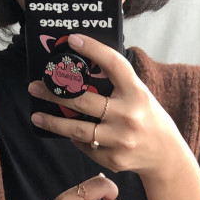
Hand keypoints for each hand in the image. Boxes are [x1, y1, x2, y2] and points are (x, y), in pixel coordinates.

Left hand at [28, 34, 188, 181]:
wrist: (164, 154)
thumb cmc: (146, 118)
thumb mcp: (138, 94)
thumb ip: (116, 83)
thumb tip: (79, 70)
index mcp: (136, 92)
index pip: (113, 64)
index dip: (92, 49)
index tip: (72, 40)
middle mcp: (128, 115)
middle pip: (83, 100)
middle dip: (55, 92)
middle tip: (35, 86)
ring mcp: (120, 139)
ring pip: (78, 129)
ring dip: (53, 121)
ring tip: (36, 115)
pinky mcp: (113, 159)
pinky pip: (86, 146)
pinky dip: (75, 138)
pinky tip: (66, 132)